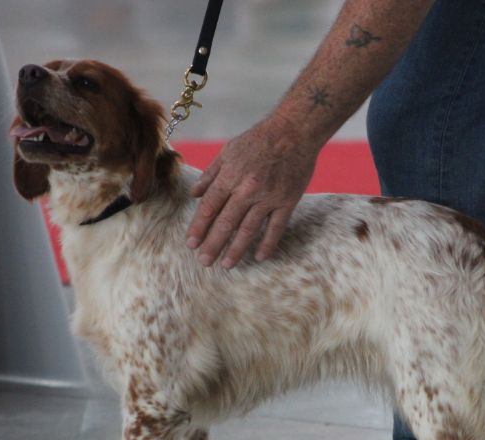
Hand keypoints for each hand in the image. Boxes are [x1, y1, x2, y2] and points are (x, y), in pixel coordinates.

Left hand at [186, 116, 320, 267]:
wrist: (294, 130)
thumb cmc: (258, 139)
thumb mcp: (228, 150)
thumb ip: (210, 174)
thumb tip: (194, 194)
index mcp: (230, 176)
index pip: (210, 207)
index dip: (199, 227)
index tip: (191, 243)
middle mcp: (248, 189)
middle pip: (226, 223)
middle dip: (213, 244)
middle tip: (204, 261)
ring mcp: (269, 197)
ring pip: (248, 230)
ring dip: (236, 249)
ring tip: (226, 265)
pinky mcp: (287, 201)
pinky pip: (276, 228)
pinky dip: (267, 244)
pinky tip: (259, 257)